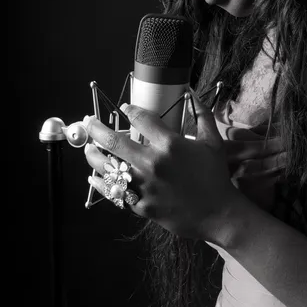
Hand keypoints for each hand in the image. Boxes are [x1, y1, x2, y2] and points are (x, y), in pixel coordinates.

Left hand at [83, 91, 241, 241]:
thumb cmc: (215, 176)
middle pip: (114, 141)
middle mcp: (152, 163)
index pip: (141, 119)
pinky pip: (115, 193)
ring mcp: (144, 186)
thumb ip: (202, 114)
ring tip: (87, 147)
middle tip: (88, 121)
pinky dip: (101, 184)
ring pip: (108, 168)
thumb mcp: (213, 141)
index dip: (130, 110)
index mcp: (169, 144)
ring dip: (94, 155)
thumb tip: (192, 92)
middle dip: (96, 128)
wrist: (218, 214)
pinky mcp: (140, 205)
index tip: (124, 108)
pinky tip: (94, 177)